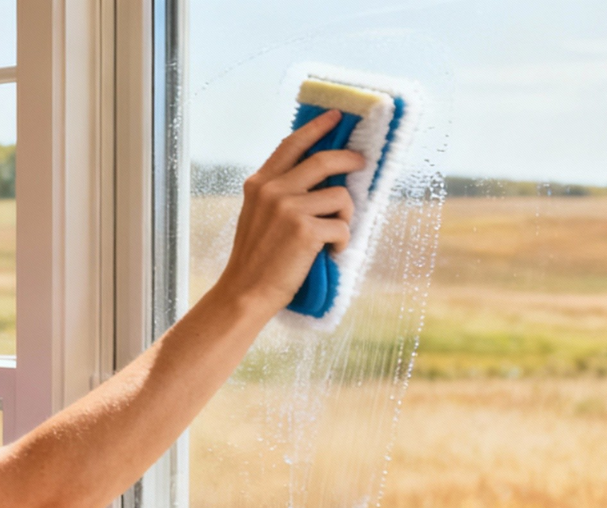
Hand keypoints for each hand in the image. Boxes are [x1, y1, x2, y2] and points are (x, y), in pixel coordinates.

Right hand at [209, 109, 365, 315]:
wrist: (246, 292)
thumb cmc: (256, 259)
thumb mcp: (258, 214)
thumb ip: (280, 191)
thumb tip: (321, 176)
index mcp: (259, 184)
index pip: (292, 144)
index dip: (317, 128)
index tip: (336, 118)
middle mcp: (273, 190)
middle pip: (324, 160)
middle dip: (349, 160)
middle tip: (361, 164)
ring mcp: (289, 208)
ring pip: (340, 197)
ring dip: (345, 217)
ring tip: (332, 235)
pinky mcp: (305, 230)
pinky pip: (342, 227)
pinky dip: (341, 242)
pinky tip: (329, 253)